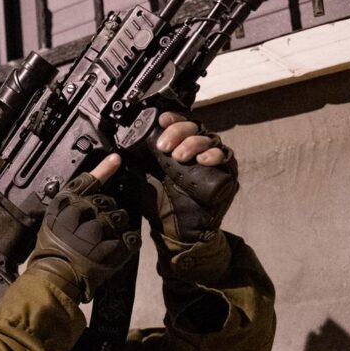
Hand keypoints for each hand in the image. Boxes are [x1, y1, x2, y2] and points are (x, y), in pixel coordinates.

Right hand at [27, 154, 140, 301]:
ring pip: (121, 217)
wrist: (57, 274)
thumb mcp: (53, 215)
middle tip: (94, 227)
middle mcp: (87, 213)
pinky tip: (115, 246)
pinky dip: (126, 240)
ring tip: (103, 238)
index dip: (105, 169)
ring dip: (116, 225)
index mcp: (70, 203)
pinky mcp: (116, 247)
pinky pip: (131, 237)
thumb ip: (70, 198)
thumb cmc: (52, 247)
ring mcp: (103, 230)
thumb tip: (90, 180)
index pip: (90, 181)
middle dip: (106, 211)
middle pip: (109, 201)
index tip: (116, 160)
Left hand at [146, 111, 238, 243]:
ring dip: (194, 143)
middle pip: (195, 128)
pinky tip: (203, 159)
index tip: (162, 120)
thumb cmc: (161, 204)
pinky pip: (226, 157)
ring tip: (179, 156)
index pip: (179, 124)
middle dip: (179, 132)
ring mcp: (213, 161)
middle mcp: (198, 150)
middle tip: (165, 146)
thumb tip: (122, 145)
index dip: (173, 120)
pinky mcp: (227, 173)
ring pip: (210, 139)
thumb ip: (136, 162)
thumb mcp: (142, 178)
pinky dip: (215, 155)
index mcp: (179, 147)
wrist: (176, 230)